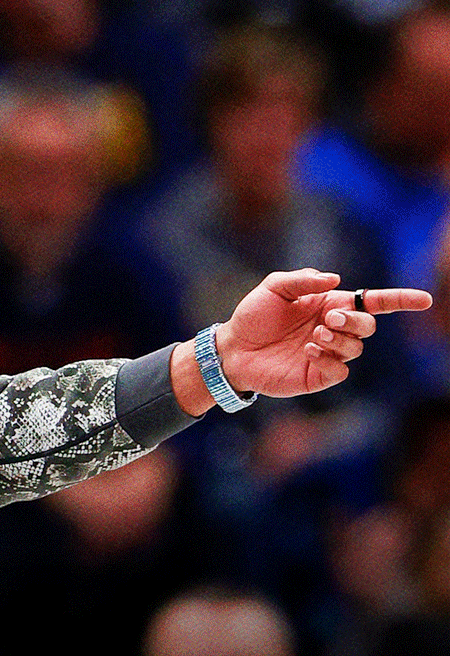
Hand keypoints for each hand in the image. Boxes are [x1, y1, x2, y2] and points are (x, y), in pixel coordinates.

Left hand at [216, 269, 432, 397]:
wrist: (232, 348)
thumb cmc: (253, 315)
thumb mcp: (273, 288)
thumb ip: (303, 280)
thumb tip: (337, 280)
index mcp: (329, 305)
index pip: (372, 302)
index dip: (399, 300)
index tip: (424, 299)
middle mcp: (334, 329)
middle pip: (368, 325)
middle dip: (354, 320)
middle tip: (328, 318)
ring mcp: (328, 353)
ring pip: (357, 348)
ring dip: (339, 339)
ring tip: (313, 335)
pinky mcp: (318, 375)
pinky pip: (340, 370)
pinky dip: (329, 359)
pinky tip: (309, 351)